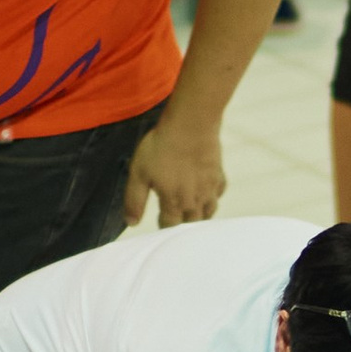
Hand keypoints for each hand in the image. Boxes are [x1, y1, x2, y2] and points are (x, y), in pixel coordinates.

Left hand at [124, 108, 224, 227]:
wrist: (191, 126)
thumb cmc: (161, 148)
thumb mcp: (138, 173)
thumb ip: (135, 200)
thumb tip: (131, 223)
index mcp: (173, 203)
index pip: (169, 225)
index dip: (163, 225)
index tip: (159, 221)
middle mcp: (194, 202)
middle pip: (191, 223)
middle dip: (182, 224)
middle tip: (175, 219)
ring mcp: (209, 190)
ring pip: (208, 213)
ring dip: (199, 215)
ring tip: (192, 212)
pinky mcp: (219, 177)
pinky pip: (217, 194)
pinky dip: (212, 197)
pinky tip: (206, 192)